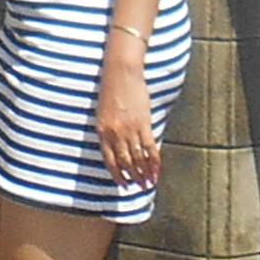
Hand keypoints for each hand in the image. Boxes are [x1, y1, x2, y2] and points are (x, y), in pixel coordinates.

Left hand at [91, 60, 160, 188]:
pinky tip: (157, 170)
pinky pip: (149, 147)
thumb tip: (117, 148)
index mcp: (102, 131)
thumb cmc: (110, 90)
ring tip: (149, 183)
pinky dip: (154, 161)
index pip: (110, 160)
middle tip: (140, 187)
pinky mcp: (144, 123)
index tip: (124, 185)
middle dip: (133, 178)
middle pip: (125, 162)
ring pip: (138, 158)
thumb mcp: (102, 113)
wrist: (121, 72)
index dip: (118, 175)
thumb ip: (108, 131)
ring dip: (145, 173)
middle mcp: (115, 133)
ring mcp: (130, 129)